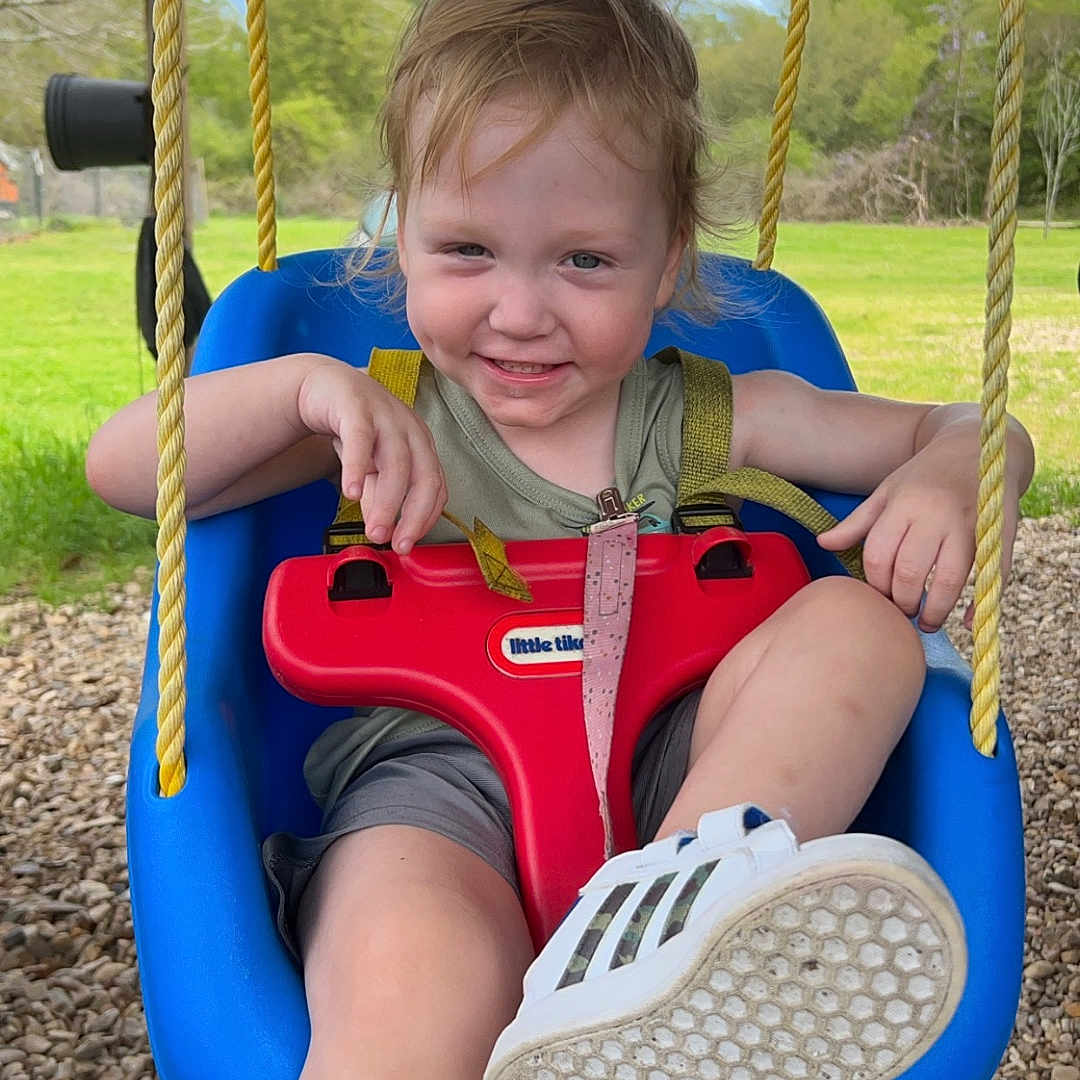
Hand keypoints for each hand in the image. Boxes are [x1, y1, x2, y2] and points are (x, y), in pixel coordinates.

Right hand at [296, 360, 446, 553]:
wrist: (325, 386)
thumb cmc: (356, 427)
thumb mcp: (371, 467)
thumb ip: (378, 496)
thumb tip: (384, 532)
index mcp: (421, 445)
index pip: (435, 487)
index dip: (425, 518)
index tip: (409, 543)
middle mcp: (410, 429)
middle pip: (422, 477)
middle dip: (411, 516)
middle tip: (396, 544)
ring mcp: (386, 415)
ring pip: (395, 462)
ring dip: (386, 502)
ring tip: (374, 529)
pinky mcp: (357, 407)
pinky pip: (361, 439)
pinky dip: (358, 467)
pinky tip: (350, 492)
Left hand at [816, 430, 1020, 633]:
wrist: (977, 446)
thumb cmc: (923, 476)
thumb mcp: (886, 492)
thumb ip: (857, 523)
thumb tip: (823, 544)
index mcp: (903, 505)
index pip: (879, 556)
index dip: (875, 584)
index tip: (878, 597)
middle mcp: (935, 514)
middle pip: (910, 572)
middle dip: (902, 602)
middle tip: (901, 613)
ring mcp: (970, 524)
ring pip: (949, 579)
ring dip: (935, 610)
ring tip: (927, 622)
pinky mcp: (999, 533)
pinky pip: (990, 575)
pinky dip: (980, 603)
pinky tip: (967, 621)